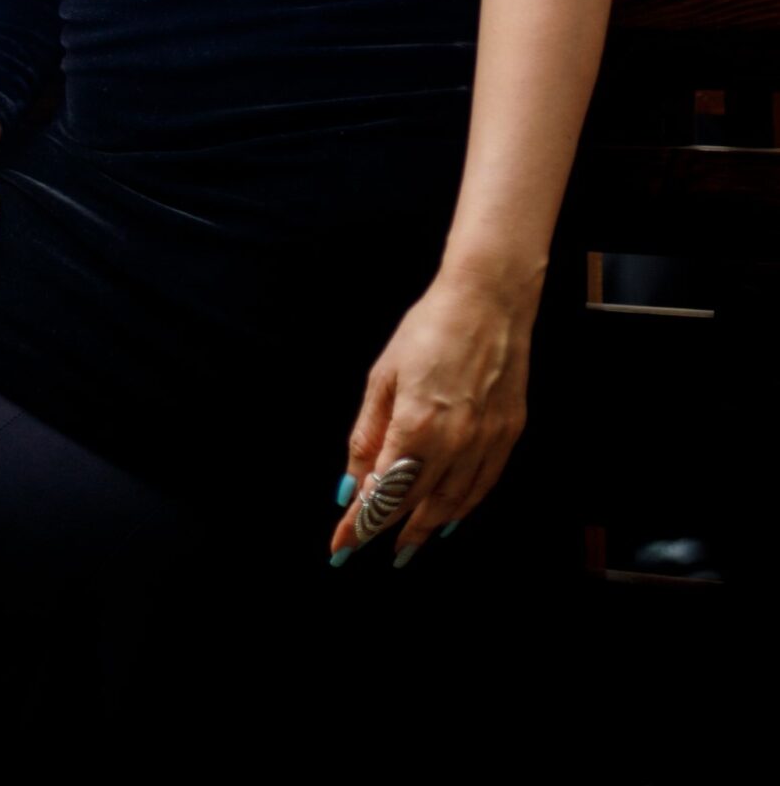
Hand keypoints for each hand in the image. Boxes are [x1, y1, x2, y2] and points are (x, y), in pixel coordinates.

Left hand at [328, 270, 533, 564]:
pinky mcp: (507, 434)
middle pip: (415, 504)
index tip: (340, 547)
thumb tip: (351, 481)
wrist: (487, 301)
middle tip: (364, 547)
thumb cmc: (428, 329)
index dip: (359, 524)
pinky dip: (463, 507)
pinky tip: (449, 518)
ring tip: (406, 546)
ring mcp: (485, 442)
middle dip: (387, 529)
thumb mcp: (383, 376)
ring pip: (452, 504)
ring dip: (426, 528)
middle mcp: (453, 444)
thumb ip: (367, 433)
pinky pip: (483, 485)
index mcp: (416, 427)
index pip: (382, 493)